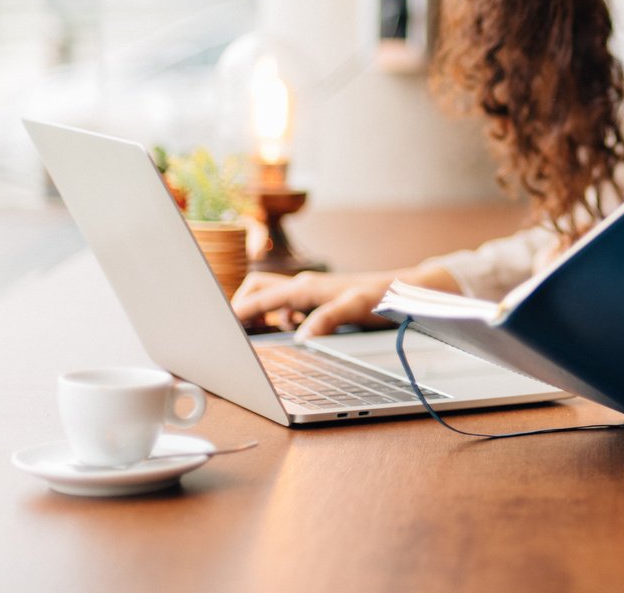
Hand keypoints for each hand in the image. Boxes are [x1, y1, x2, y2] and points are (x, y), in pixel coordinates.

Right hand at [230, 270, 395, 338]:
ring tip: (252, 334)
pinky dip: (276, 318)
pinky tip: (287, 332)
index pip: (260, 298)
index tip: (217, 326)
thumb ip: (328, 319)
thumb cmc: (384, 296)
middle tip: (231, 331)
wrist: (407, 290)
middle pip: (257, 289)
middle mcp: (304, 286)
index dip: (236, 312)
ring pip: (270, 297)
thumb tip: (302, 337)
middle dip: (240, 306)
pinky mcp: (318, 300)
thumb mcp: (357, 307)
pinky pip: (286, 306)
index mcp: (306, 287)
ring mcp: (310, 293)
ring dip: (258, 312)